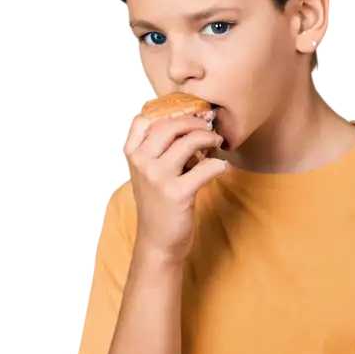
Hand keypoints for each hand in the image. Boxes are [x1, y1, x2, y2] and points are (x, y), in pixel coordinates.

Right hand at [122, 111, 227, 262]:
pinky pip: (205, 168)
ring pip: (187, 142)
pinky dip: (218, 164)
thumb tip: (190, 125)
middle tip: (209, 127)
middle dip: (194, 122)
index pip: (146, 120)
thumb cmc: (159, 204)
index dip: (170, 112)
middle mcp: (141, 163)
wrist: (158, 241)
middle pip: (169, 126)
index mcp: (132, 155)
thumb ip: (160, 150)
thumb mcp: (149, 174)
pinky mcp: (177, 193)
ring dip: (208, 138)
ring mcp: (158, 178)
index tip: (189, 113)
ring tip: (217, 142)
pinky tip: (222, 167)